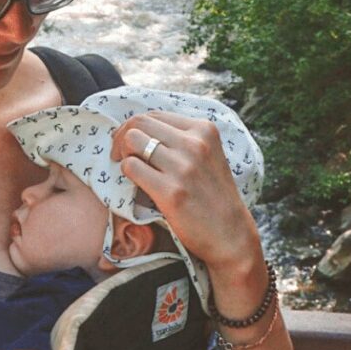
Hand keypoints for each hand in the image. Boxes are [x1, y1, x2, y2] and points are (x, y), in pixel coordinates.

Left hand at [109, 111, 260, 270]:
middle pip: (139, 123)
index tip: (129, 143)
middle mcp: (195, 144)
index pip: (154, 115)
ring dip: (123, 154)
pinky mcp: (171, 192)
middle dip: (122, 137)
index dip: (135, 127)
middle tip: (119, 154)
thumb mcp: (208, 155)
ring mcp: (183, 167)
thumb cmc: (214, 196)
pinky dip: (126, 172)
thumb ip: (181, 138)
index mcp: (204, 130)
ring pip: (131, 141)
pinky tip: (136, 183)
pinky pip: (131, 167)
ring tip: (130, 168)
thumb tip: (140, 128)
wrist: (230, 234)